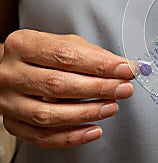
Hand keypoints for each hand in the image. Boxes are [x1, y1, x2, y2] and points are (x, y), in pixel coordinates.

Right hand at [0, 30, 135, 146]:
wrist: (13, 69)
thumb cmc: (42, 55)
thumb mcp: (65, 43)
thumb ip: (92, 54)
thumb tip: (121, 66)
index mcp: (23, 45)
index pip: (65, 55)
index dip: (99, 64)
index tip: (124, 69)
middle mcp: (11, 73)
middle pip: (58, 84)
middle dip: (98, 88)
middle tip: (123, 88)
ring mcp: (9, 101)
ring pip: (49, 114)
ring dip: (87, 113)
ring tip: (112, 106)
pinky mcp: (13, 124)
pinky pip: (42, 137)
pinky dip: (72, 136)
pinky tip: (93, 129)